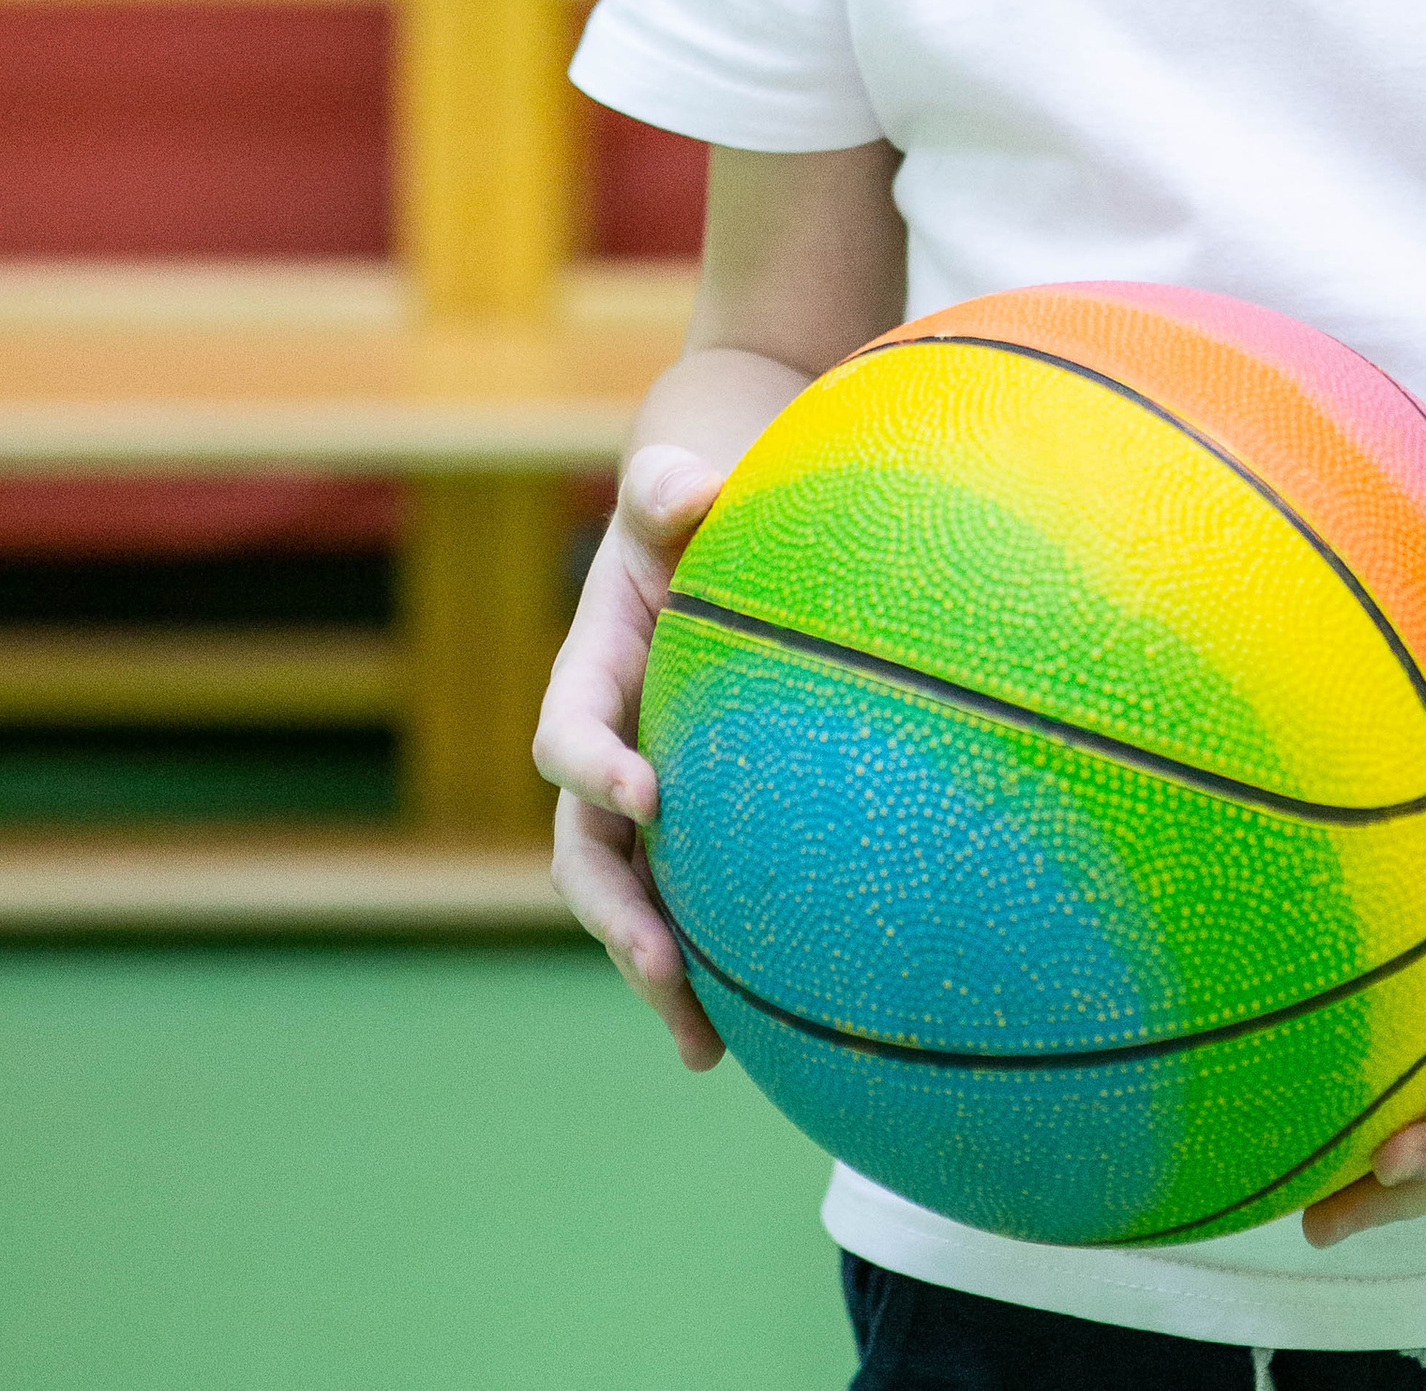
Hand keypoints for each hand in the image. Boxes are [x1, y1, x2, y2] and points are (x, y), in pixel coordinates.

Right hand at [534, 443, 728, 1067]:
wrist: (699, 540)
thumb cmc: (689, 512)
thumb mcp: (674, 494)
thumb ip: (670, 490)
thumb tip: (691, 485)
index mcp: (589, 677)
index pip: (567, 731)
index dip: (592, 764)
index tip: (643, 791)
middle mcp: (601, 752)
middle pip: (585, 852)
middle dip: (613, 913)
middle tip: (656, 963)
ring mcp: (640, 799)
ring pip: (629, 901)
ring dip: (656, 972)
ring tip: (701, 1047)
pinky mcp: (685, 830)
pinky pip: (687, 903)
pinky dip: (709, 970)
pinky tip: (751, 1038)